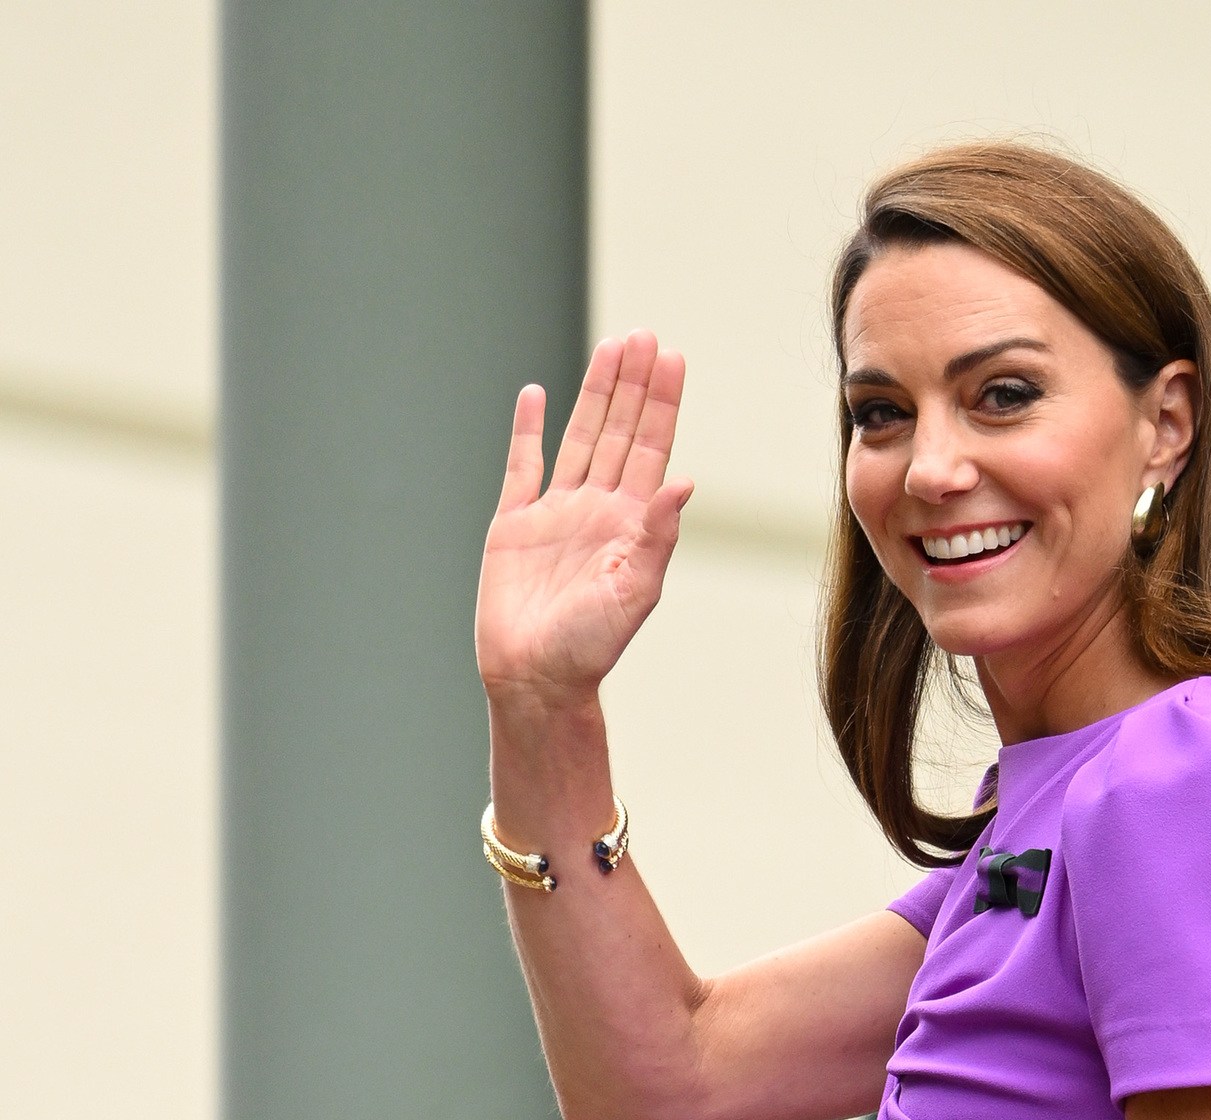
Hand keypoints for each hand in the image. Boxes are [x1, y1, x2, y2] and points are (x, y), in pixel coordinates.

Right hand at [476, 331, 692, 708]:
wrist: (535, 679)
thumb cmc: (590, 647)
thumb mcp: (635, 593)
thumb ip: (658, 536)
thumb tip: (683, 482)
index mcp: (630, 525)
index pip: (651, 450)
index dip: (661, 405)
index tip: (672, 359)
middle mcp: (596, 511)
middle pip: (619, 433)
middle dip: (633, 385)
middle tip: (645, 336)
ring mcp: (555, 514)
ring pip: (579, 438)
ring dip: (594, 394)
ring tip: (611, 348)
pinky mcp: (513, 524)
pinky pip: (522, 466)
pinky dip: (527, 430)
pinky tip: (537, 395)